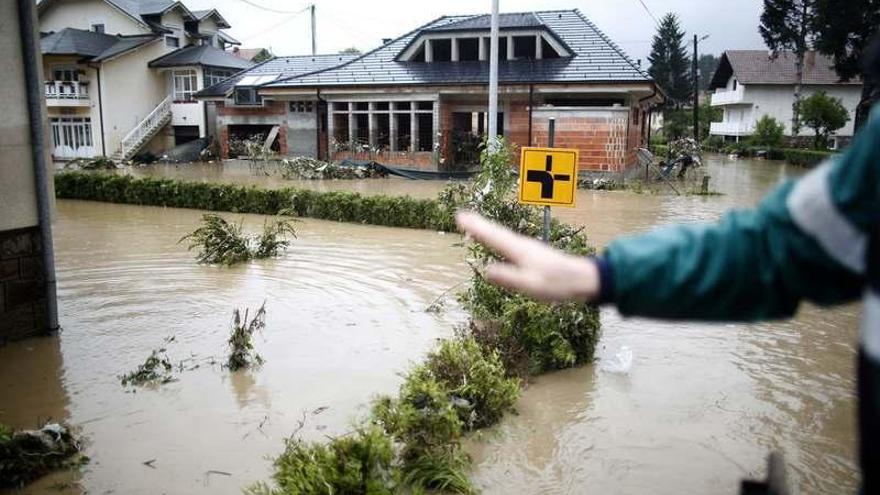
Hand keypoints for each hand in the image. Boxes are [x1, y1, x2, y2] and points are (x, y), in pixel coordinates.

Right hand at [455, 211, 599, 302]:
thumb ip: (508, 277)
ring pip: (502, 235)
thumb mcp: (530, 284)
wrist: (582, 279)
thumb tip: (486, 270)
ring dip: (486, 229)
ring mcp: (527, 247)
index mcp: (519, 250)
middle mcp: (522, 244)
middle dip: (478, 225)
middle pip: (495, 231)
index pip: (493, 236)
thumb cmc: (556, 284)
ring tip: (472, 226)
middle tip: (461, 216)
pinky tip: (496, 241)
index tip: (460, 217)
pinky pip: (508, 242)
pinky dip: (497, 237)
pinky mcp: (532, 253)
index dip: (476, 227)